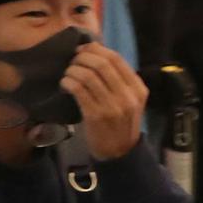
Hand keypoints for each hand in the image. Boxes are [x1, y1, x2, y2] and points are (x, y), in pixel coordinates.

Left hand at [63, 43, 149, 160]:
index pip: (116, 58)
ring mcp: (112, 106)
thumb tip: (95, 52)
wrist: (119, 153)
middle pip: (101, 64)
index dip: (96, 49)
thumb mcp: (130, 101)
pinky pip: (78, 89)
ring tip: (68, 73)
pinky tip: (65, 84)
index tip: (84, 50)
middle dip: (82, 57)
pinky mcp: (95, 115)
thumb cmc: (121, 123)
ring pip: (87, 75)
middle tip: (73, 61)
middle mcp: (127, 96)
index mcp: (138, 89)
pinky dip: (68, 82)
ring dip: (73, 70)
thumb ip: (120, 80)